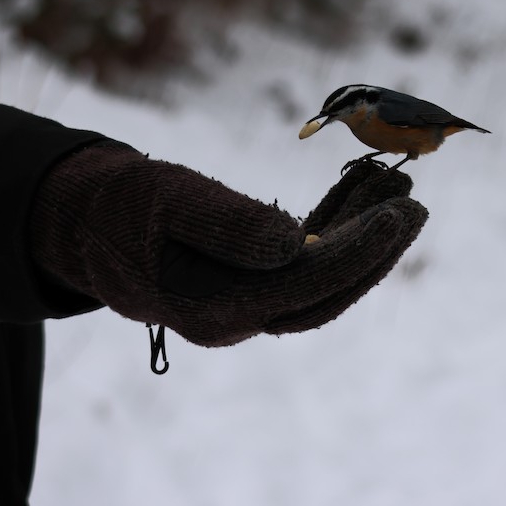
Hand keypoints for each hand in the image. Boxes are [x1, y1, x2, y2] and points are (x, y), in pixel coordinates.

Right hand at [30, 146, 426, 346]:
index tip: (398, 214)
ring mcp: (246, 303)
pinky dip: (336, 225)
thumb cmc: (125, 205)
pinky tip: (362, 189)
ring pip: (321, 277)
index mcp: (212, 309)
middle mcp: (237, 318)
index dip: (357, 252)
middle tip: (416, 203)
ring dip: (364, 234)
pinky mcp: (252, 281)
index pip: (304, 287)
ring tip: (402, 187)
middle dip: (376, 250)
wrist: (89, 221)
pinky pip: (305, 259)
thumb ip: (224, 223)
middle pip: (324, 292)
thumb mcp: (168, 200)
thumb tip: (292, 244)